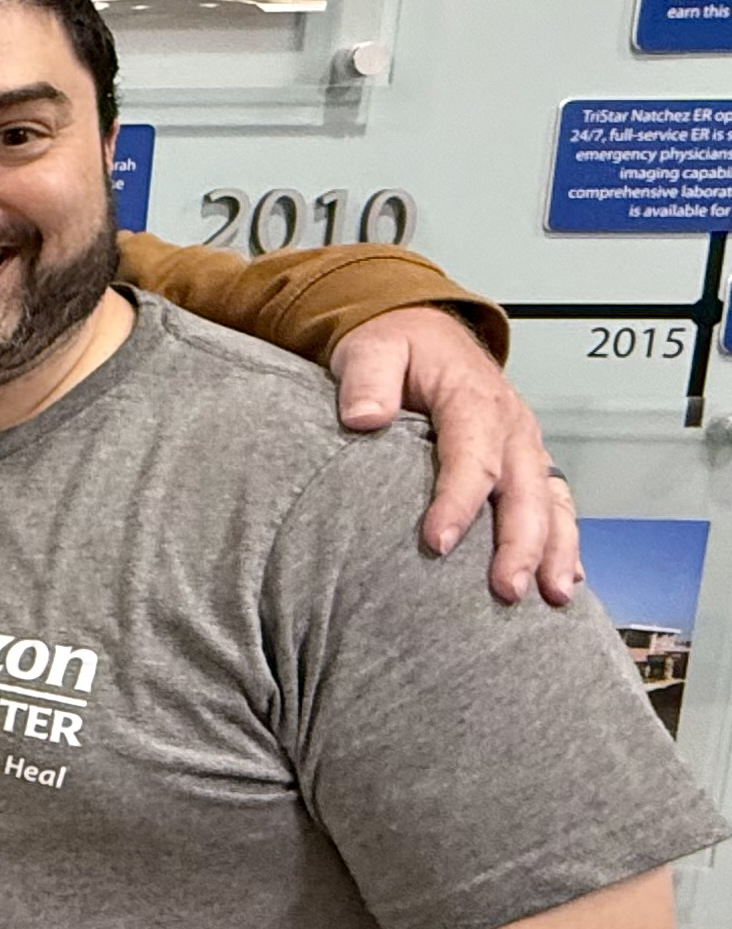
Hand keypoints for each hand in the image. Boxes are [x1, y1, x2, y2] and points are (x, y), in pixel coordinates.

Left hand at [329, 305, 578, 605]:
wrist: (423, 331)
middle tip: (505, 590)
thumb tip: (363, 417)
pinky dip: (565, 541)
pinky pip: (555, 505)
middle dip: (520, 543)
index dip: (458, 501)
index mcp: (474, 399)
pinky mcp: (526, 464)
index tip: (437, 542)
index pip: (472, 456)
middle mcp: (510, 427)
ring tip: (552, 596)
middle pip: (523, 490)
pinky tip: (565, 580)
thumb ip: (367, 380)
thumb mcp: (371, 348)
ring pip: (551, 502)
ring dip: (555, 550)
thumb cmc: (395, 346)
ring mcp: (525, 447)